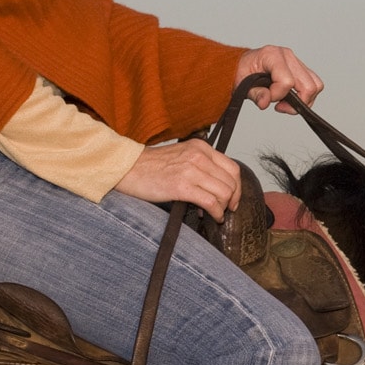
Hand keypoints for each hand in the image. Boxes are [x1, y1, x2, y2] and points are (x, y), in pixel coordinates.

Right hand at [114, 139, 242, 217]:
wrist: (127, 168)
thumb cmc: (151, 166)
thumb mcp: (181, 156)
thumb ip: (201, 165)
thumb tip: (217, 185)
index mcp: (201, 148)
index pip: (232, 168)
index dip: (237, 187)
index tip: (234, 199)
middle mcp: (199, 156)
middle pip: (231, 182)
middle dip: (232, 200)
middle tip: (225, 209)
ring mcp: (191, 170)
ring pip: (224, 193)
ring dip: (223, 207)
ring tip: (215, 214)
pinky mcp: (181, 186)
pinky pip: (210, 202)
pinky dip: (215, 213)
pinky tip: (212, 217)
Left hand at [235, 45, 323, 113]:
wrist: (239, 65)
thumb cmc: (240, 72)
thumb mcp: (241, 85)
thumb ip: (256, 94)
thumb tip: (265, 102)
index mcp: (272, 55)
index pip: (287, 81)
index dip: (277, 95)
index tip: (266, 98)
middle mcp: (287, 56)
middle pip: (308, 85)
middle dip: (297, 102)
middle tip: (280, 106)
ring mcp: (295, 61)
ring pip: (315, 85)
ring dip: (304, 100)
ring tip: (285, 103)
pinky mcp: (300, 68)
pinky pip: (313, 84)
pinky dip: (305, 96)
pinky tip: (289, 98)